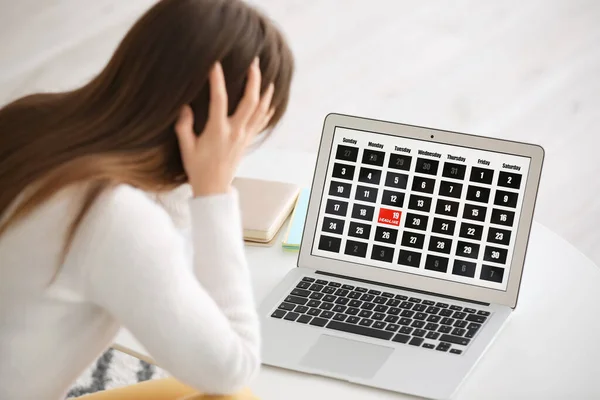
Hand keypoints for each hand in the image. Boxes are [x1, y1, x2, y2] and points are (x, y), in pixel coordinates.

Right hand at [175, 58, 274, 196]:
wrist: (214, 189)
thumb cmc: (198, 169)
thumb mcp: (186, 147)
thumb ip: (184, 126)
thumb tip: (184, 107)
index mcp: (217, 131)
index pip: (218, 100)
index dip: (217, 80)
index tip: (215, 64)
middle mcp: (235, 131)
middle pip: (250, 101)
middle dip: (253, 80)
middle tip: (253, 64)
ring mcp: (244, 136)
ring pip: (260, 111)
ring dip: (265, 93)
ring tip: (267, 78)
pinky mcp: (247, 141)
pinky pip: (261, 122)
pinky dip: (267, 110)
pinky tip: (269, 101)